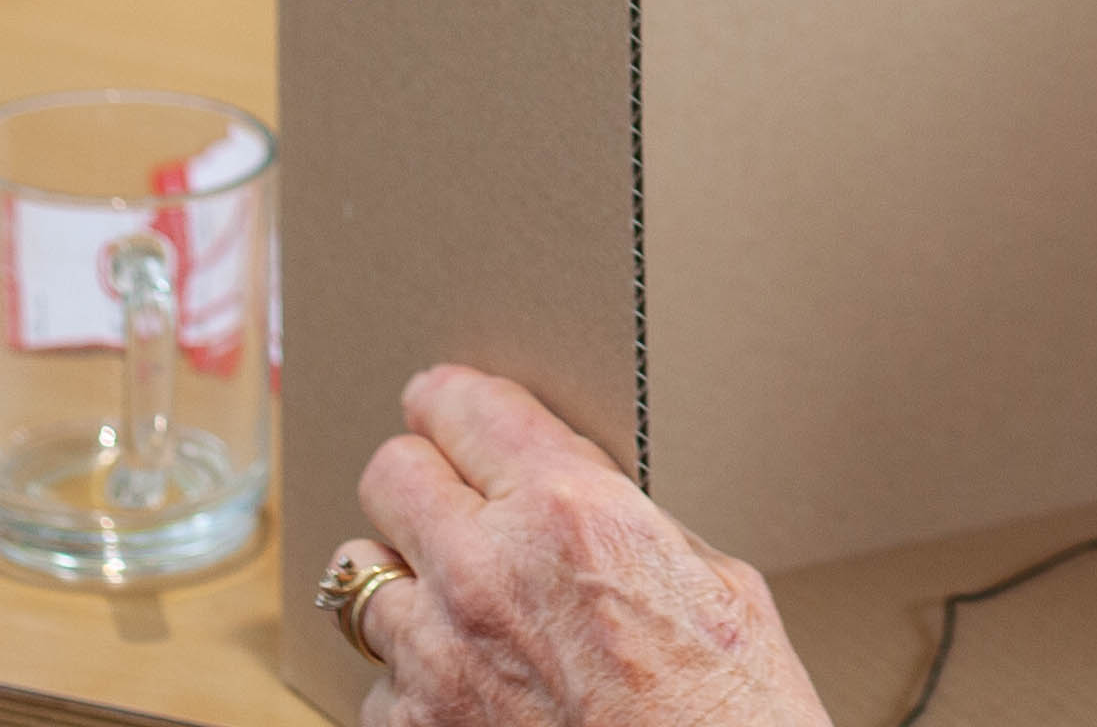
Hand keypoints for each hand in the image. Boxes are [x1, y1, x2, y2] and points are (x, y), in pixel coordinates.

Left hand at [334, 369, 832, 726]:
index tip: (447, 406)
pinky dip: (411, 680)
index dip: (453, 401)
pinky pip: (377, 680)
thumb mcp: (717, 589)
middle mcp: (486, 572)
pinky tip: (466, 692)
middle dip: (420, 481)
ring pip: (359, 576)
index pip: (463, 405)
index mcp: (572, 512)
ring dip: (403, 581)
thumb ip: (630, 529)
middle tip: (449, 501)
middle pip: (388, 473)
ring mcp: (437, 660)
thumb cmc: (737, 720)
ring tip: (451, 604)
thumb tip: (584, 504)